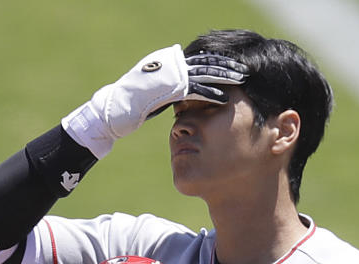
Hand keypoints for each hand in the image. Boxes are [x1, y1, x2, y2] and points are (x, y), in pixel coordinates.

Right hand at [62, 45, 247, 157]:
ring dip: (224, 77)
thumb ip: (169, 87)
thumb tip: (183, 93)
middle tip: (243, 70)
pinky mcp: (169, 89)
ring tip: (241, 81)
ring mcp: (169, 75)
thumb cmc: (132, 105)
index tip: (231, 64)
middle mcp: (169, 64)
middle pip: (204, 62)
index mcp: (167, 61)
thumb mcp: (154, 91)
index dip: (216, 61)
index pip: (197, 58)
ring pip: (204, 73)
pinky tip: (225, 99)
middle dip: (225, 66)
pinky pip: (195, 90)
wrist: (115, 110)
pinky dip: (212, 94)